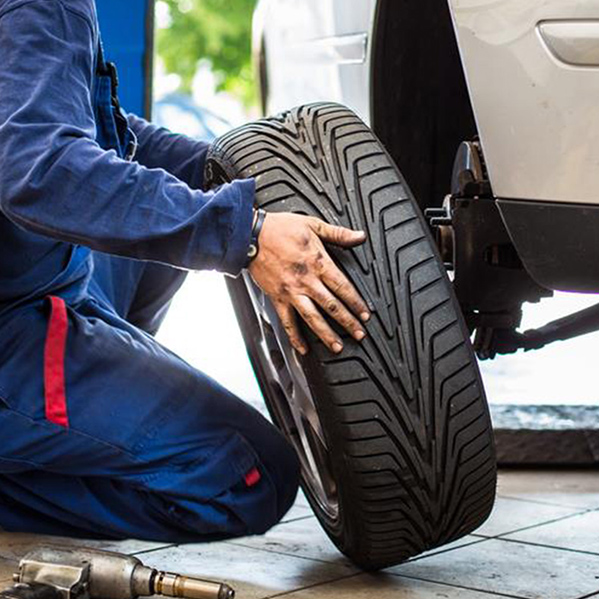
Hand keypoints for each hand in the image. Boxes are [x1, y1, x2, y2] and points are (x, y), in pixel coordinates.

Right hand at [248, 212, 369, 354]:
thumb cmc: (279, 228)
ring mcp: (291, 292)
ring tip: (337, 346)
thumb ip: (338, 233)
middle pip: (332, 306)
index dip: (356, 302)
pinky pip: (287, 321)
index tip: (365, 314)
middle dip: (348, 322)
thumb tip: (359, 236)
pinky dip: (294, 336)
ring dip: (326, 334)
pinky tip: (302, 348)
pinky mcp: (277, 298)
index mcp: (318, 262)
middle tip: (359, 334)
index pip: (343, 287)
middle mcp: (307, 281)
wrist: (250, 235)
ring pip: (312, 318)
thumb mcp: (313, 225)